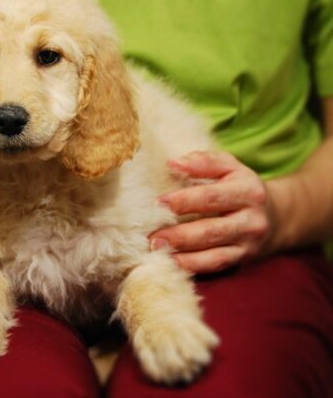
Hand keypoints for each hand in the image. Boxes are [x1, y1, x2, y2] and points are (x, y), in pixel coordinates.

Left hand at [149, 151, 275, 273]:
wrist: (276, 217)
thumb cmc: (239, 187)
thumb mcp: (229, 167)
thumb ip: (204, 161)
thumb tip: (174, 163)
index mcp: (248, 191)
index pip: (212, 197)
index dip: (184, 200)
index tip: (158, 203)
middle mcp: (251, 221)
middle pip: (211, 230)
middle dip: (179, 234)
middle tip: (152, 236)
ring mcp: (248, 245)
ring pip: (213, 255)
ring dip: (182, 255)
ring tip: (156, 250)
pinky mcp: (241, 261)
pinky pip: (214, 267)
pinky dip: (190, 267)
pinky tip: (169, 262)